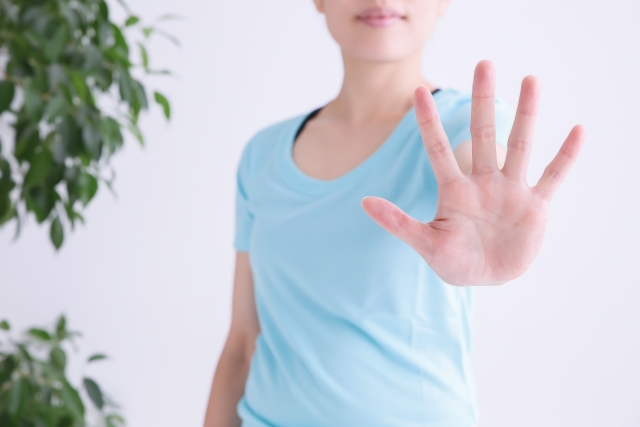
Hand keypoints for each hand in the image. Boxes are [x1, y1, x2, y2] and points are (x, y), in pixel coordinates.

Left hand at [362, 60, 584, 285]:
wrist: (486, 278)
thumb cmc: (454, 261)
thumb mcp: (425, 243)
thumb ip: (398, 222)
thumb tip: (364, 203)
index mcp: (454, 190)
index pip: (437, 148)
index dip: (428, 122)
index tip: (418, 91)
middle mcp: (483, 182)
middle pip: (482, 135)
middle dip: (482, 101)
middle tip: (483, 64)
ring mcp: (510, 191)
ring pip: (519, 146)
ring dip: (526, 115)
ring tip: (531, 79)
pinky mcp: (535, 206)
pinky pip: (552, 176)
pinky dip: (565, 156)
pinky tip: (577, 130)